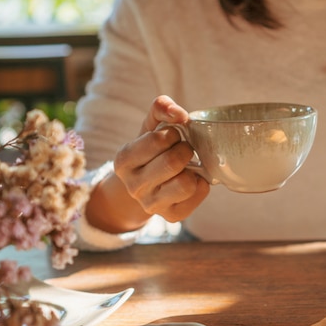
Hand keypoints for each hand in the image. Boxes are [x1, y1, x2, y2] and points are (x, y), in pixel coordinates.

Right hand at [86, 95, 209, 232]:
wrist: (146, 184)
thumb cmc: (151, 150)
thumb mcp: (150, 127)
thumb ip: (161, 108)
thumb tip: (179, 113)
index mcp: (124, 160)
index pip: (158, 140)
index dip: (172, 134)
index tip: (172, 136)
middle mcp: (133, 186)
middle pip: (173, 162)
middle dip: (185, 150)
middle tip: (183, 149)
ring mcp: (151, 204)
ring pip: (186, 183)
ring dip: (193, 169)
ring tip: (187, 166)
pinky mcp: (172, 216)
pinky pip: (197, 194)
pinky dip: (201, 183)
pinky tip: (192, 179)